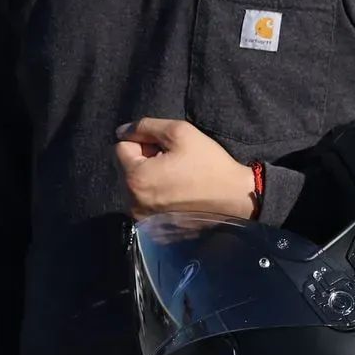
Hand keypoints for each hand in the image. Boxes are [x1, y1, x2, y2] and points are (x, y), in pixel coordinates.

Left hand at [114, 117, 255, 219]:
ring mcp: (141, 218)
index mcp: (135, 178)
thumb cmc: (208, 163)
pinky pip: (143, 201)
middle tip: (172, 162)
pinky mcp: (152, 228)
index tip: (166, 149)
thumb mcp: (179, 132)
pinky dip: (154, 194)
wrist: (234, 199)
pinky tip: (176, 192)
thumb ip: (145, 126)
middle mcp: (132, 202)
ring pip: (132, 185)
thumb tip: (121, 131)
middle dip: (143, 159)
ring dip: (148, 176)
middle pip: (124, 168)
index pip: (120, 147)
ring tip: (175, 177)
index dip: (143, 142)